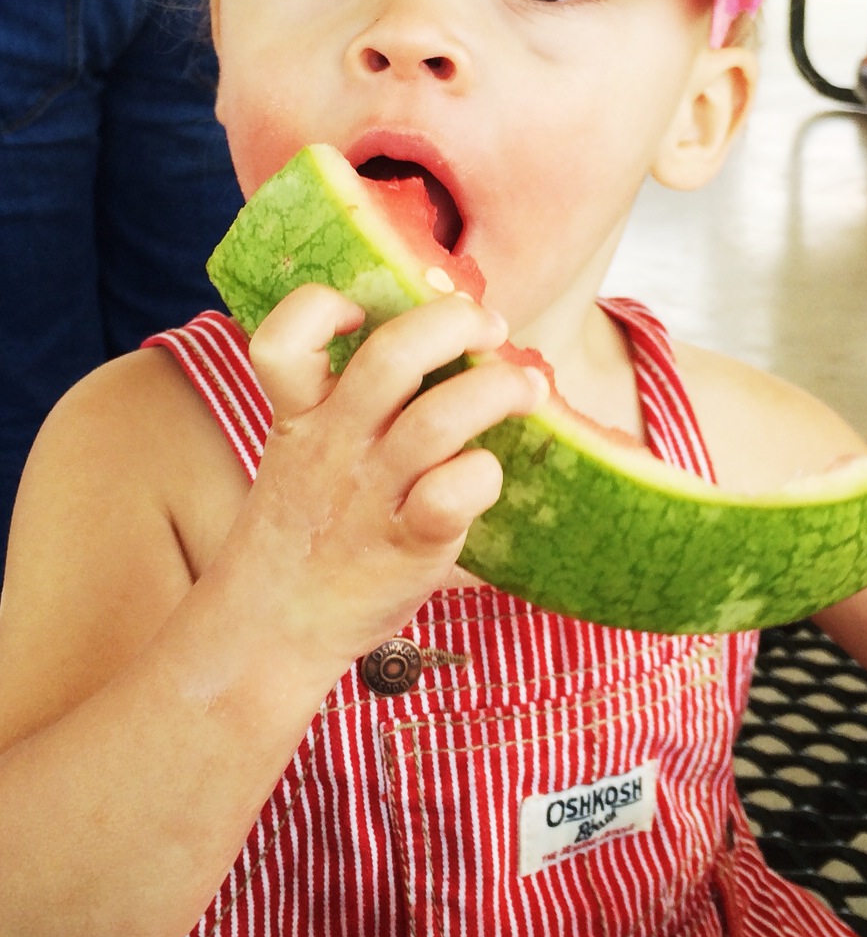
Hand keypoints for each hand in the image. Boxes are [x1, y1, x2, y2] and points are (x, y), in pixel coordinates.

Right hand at [230, 284, 545, 679]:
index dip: (323, 305)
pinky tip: (488, 472)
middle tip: (490, 328)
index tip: (366, 309)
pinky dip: (484, 474)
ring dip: (497, 389)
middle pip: (391, 356)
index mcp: (300, 414)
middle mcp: (332, 445)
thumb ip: (352, 401)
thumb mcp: (303, 452)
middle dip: (456, 322)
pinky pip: (453, 494)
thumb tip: (451, 340)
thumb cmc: (307, 527)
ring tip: (526, 388)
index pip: (285, 336)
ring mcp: (369, 495)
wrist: (269, 631)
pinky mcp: (407, 545)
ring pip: (438, 419)